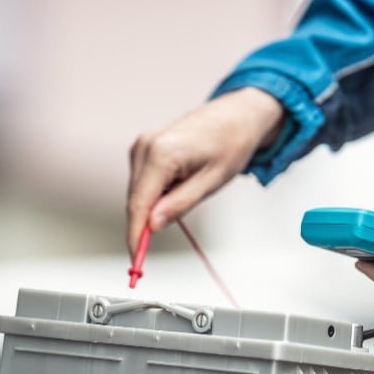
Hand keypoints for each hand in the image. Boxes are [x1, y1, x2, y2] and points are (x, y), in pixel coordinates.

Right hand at [126, 87, 283, 255]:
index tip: (135, 258)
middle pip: (135, 200)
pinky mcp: (145, 148)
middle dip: (146, 224)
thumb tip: (154, 225)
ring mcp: (142, 145)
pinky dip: (156, 193)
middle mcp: (145, 146)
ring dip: (154, 206)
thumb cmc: (231, 143)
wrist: (238, 115)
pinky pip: (143, 182)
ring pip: (138, 193)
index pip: (138, 205)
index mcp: (161, 154)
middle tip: (168, 235)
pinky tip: (181, 182)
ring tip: (191, 189)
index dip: (135, 236)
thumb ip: (180, 204)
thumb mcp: (212, 181)